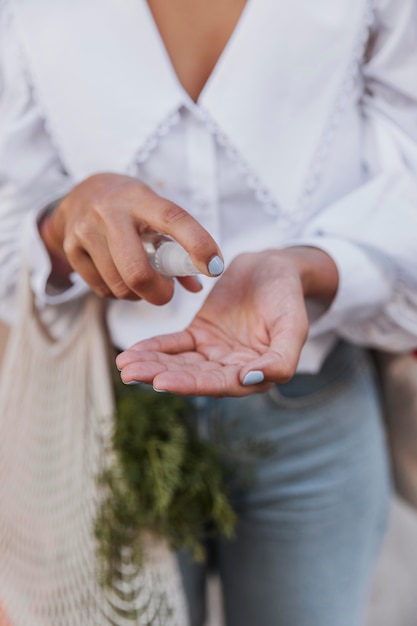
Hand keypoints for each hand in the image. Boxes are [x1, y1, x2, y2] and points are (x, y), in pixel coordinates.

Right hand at [40, 173, 222, 302]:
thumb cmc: (130, 208)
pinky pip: (103, 290)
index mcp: (140, 199)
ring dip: (138, 294)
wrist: (80, 195)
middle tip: (166, 295)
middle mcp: (110, 212)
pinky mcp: (71, 248)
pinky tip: (119, 277)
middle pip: (137, 270)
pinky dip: (118, 293)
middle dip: (158, 293)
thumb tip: (196, 287)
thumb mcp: (154, 214)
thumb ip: (177, 247)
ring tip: (140, 280)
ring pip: (120, 286)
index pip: (173, 219)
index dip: (198, 244)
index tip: (214, 268)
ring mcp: (86, 230)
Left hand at [116, 247, 338, 396]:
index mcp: (256, 373)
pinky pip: (174, 345)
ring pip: (179, 363)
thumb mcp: (293, 325)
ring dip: (152, 365)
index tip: (162, 382)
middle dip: (161, 376)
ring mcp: (213, 353)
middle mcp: (231, 369)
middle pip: (193, 377)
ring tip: (125, 365)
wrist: (273, 266)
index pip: (221, 384)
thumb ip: (281, 358)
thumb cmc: (288, 296)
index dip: (192, 385)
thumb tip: (250, 380)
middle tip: (131, 373)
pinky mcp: (198, 335)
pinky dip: (153, 348)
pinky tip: (132, 353)